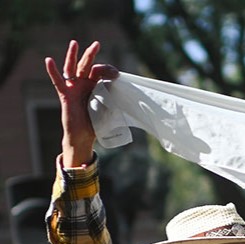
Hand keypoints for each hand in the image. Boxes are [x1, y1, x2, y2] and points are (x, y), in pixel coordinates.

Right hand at [44, 40, 118, 166]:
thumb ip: (116, 102)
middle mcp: (83, 85)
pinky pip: (58, 81)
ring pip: (72, 68)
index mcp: (95, 87)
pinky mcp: (66, 95)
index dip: (107, 70)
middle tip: (97, 44)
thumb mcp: (110, 110)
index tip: (117, 74)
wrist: (84, 136)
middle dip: (91, 55)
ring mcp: (73, 88)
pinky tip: (49, 60)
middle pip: (87, 66)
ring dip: (73, 56)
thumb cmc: (96, 124)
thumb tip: (133, 101)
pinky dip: (53, 71)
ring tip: (75, 43)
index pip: (99, 72)